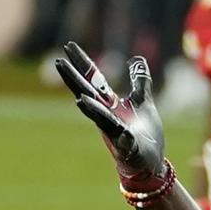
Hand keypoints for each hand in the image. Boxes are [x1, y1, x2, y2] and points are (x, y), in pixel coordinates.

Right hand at [55, 44, 170, 197]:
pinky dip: (122, 136)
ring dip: (92, 110)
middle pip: (87, 94)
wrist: (151, 163)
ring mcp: (115, 133)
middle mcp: (107, 116)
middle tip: (59, 63)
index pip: (92, 79)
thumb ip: (140, 81)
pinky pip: (125, 141)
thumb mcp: (143, 100)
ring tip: (80, 99)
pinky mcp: (128, 148)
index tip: (68, 46)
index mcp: (110, 104)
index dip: (82, 62)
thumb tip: (137, 59)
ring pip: (101, 119)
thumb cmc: (145, 134)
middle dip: (74, 80)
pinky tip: (122, 132)